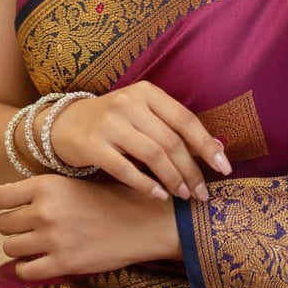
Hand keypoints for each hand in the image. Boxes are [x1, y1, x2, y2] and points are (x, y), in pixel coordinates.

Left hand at [0, 174, 181, 280]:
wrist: (143, 221)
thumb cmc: (111, 198)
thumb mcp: (75, 184)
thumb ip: (44, 191)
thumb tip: (11, 203)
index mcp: (46, 185)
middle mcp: (44, 211)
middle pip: (3, 225)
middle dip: (12, 227)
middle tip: (30, 227)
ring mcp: (51, 239)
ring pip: (10, 248)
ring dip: (20, 247)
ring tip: (39, 244)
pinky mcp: (61, 263)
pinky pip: (24, 270)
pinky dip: (28, 267)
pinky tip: (41, 261)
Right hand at [46, 81, 231, 200]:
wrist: (64, 124)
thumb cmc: (114, 122)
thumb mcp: (142, 114)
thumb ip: (173, 127)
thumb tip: (217, 149)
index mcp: (147, 92)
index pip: (185, 119)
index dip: (206, 145)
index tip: (224, 168)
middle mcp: (129, 103)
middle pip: (171, 141)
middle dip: (191, 171)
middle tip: (202, 193)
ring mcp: (109, 123)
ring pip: (152, 155)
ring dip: (172, 179)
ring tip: (183, 195)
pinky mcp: (92, 145)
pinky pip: (125, 169)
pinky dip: (145, 184)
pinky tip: (158, 195)